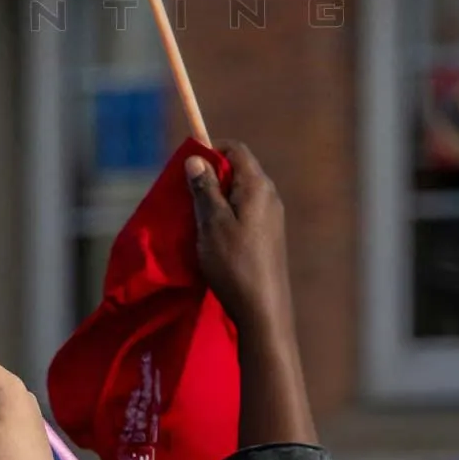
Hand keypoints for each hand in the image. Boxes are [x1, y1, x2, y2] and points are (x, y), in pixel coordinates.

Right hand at [185, 141, 291, 334]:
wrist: (262, 309)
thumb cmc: (234, 263)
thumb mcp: (212, 223)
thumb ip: (205, 188)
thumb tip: (196, 158)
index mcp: (257, 186)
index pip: (236, 149)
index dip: (210, 149)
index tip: (187, 166)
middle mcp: (269, 195)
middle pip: (238, 169)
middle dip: (210, 175)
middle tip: (187, 195)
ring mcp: (271, 216)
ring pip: (239, 192)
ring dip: (216, 197)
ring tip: (196, 218)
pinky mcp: (269, 234)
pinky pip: (245, 210)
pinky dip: (226, 213)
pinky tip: (212, 235)